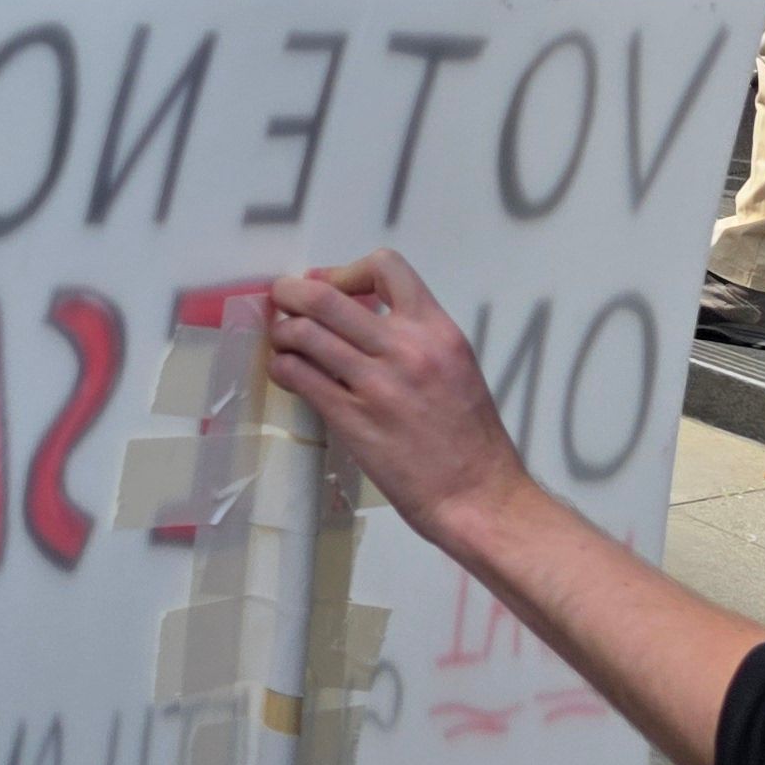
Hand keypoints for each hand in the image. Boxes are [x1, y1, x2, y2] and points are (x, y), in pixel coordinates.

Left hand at [264, 253, 527, 540]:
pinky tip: (286, 372)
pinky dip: (282, 366)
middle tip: (284, 300)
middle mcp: (407, 349)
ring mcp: (377, 385)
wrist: (481, 498)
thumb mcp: (455, 367)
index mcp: (438, 332)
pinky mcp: (353, 419)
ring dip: (282, 332)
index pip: (386, 267)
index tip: (332, 287)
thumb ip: (413, 337)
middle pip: (324, 296)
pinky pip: (299, 375)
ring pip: (303, 333)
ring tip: (283, 340)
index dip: (346, 270)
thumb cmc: (471, 439)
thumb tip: (359, 313)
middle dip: (293, 292)